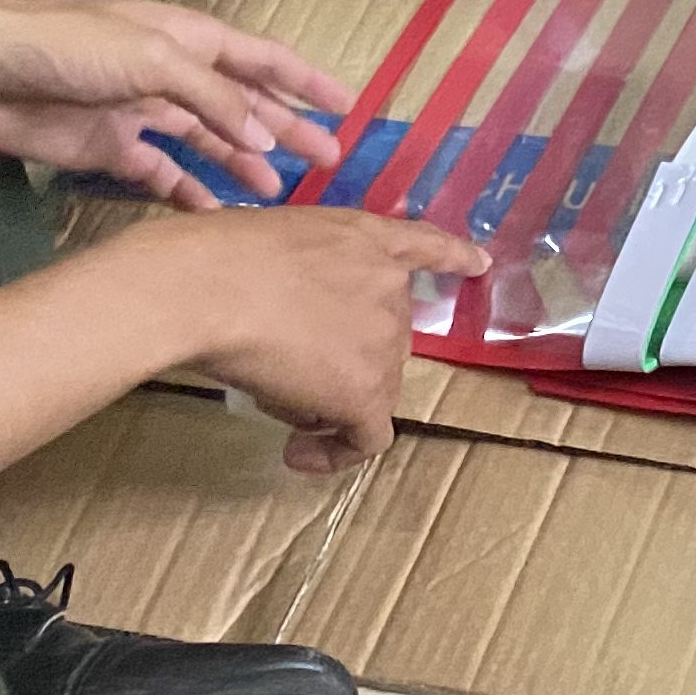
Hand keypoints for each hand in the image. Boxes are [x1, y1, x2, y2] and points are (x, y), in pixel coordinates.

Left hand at [0, 0, 351, 204]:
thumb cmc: (62, 44)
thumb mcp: (151, 58)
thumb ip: (212, 98)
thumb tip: (264, 136)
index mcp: (189, 39)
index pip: (263, 59)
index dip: (307, 80)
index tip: (349, 105)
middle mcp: (170, 74)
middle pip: (241, 105)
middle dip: (285, 130)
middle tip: (326, 162)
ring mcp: (139, 113)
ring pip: (205, 143)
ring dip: (240, 166)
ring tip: (275, 195)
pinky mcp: (105, 148)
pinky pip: (159, 174)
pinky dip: (187, 194)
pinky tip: (211, 214)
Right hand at [130, 209, 488, 473]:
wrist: (215, 287)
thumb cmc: (220, 257)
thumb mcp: (276, 244)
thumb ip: (302, 274)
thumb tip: (287, 325)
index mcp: (368, 239)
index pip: (423, 245)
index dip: (452, 256)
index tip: (479, 265)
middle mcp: (390, 288)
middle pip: (382, 337)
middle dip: (341, 356)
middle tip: (283, 366)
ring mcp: (384, 342)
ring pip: (369, 385)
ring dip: (326, 399)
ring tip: (267, 392)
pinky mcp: (366, 393)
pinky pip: (367, 437)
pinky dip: (336, 453)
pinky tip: (298, 455)